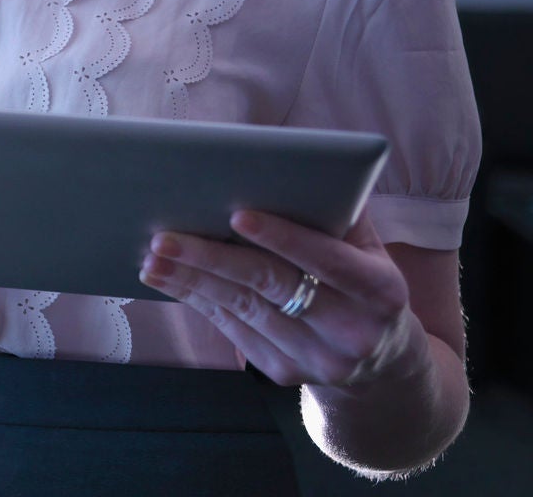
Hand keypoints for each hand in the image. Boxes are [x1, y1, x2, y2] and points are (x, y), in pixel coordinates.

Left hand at [139, 209, 428, 390]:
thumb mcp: (367, 246)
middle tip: (163, 236)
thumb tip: (280, 161)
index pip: (327, 259)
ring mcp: (318, 359)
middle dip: (212, 257)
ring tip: (151, 257)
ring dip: (191, 281)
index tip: (237, 215)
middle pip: (271, 285)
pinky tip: (168, 280)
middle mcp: (352, 330)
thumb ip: (335, 209)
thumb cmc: (361, 276)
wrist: (381, 359)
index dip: (283, 237)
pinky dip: (198, 300)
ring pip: (243, 309)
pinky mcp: (286, 372)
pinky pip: (234, 329)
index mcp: (380, 289)